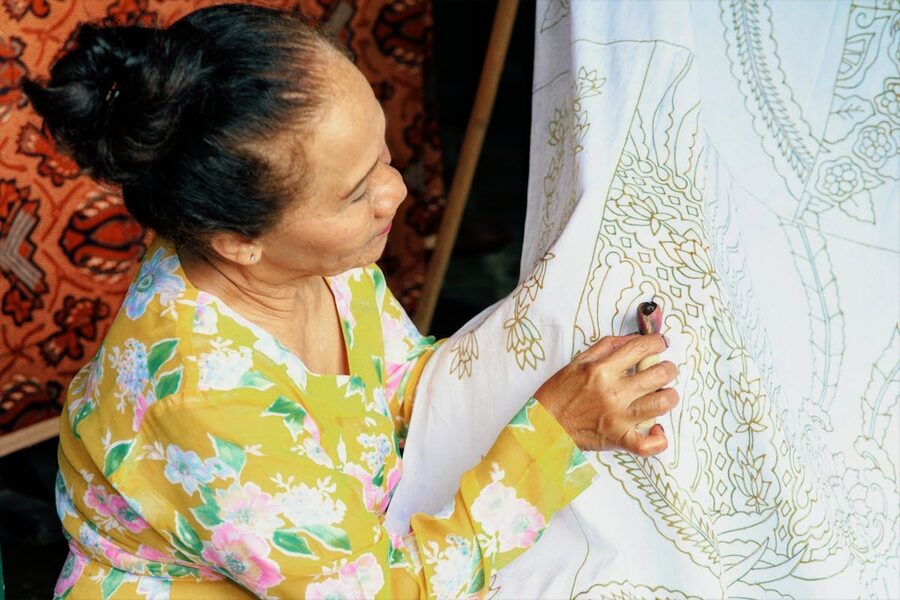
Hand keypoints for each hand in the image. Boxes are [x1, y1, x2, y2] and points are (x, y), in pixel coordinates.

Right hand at [533, 334, 678, 455]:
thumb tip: (632, 339)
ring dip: (669, 397)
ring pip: (662, 404)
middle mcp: (613, 392)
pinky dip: (658, 439)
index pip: (641, 348)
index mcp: (602, 370)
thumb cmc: (559, 393)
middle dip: (669, 368)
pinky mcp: (619, 439)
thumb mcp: (577, 362)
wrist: (544, 426)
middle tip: (665, 370)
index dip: (657, 343)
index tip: (660, 345)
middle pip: (659, 374)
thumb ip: (606, 347)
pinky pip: (648, 444)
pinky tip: (657, 430)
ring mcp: (618, 417)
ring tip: (664, 395)